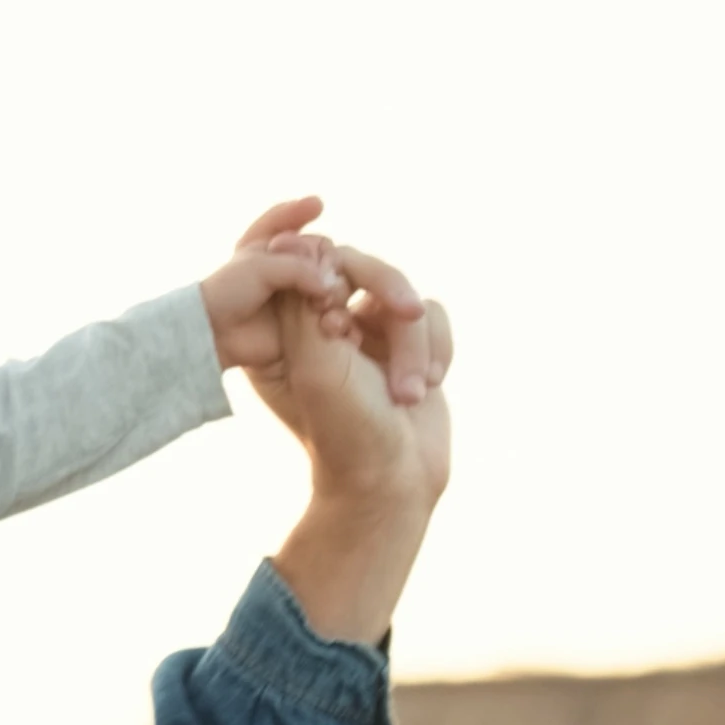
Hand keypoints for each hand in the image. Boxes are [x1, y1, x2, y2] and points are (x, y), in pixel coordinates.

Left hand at [201, 197, 348, 372]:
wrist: (214, 332)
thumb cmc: (229, 292)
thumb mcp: (261, 265)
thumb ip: (299, 267)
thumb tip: (331, 285)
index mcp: (272, 249)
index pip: (293, 225)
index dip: (302, 213)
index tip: (318, 204)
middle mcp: (289, 269)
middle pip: (325, 255)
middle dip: (327, 260)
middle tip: (322, 271)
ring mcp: (299, 297)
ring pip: (334, 285)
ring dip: (335, 291)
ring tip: (321, 303)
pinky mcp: (306, 324)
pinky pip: (332, 316)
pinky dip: (336, 317)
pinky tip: (328, 320)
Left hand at [244, 250, 452, 643]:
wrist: (395, 481)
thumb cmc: (347, 429)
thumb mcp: (314, 362)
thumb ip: (305, 302)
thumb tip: (302, 244)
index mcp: (287, 330)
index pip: (302, 265)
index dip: (322, 267)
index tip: (340, 299)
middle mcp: (326, 325)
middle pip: (359, 267)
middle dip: (388, 292)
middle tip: (406, 311)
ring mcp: (370, 334)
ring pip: (402, 295)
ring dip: (414, 343)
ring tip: (410, 391)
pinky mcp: (410, 344)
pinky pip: (432, 315)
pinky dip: (436, 349)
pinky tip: (428, 387)